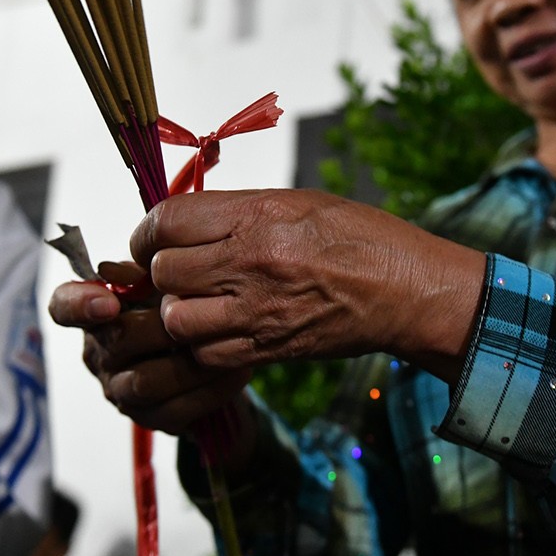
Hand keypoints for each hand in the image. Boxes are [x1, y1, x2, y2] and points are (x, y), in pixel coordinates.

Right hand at [49, 262, 251, 436]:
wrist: (215, 354)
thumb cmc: (184, 306)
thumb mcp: (168, 281)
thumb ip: (152, 270)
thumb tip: (149, 256)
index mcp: (95, 312)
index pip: (63, 306)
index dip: (79, 304)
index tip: (108, 300)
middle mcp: (100, 354)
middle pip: (118, 341)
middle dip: (163, 325)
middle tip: (202, 311)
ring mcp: (121, 390)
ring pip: (147, 381)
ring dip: (191, 362)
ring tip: (226, 342)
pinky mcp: (150, 419)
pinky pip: (177, 409)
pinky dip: (211, 389)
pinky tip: (237, 371)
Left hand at [132, 189, 484, 382]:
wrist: (406, 289)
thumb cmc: (358, 236)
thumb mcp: (295, 202)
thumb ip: (235, 211)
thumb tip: (184, 223)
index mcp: (257, 216)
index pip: (167, 221)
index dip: (149, 232)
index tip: (153, 240)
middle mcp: (252, 261)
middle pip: (165, 271)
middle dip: (161, 273)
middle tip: (176, 272)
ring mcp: (259, 310)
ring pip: (177, 319)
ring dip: (177, 312)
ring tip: (196, 303)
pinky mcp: (268, 348)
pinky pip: (206, 354)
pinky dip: (202, 345)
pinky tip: (218, 329)